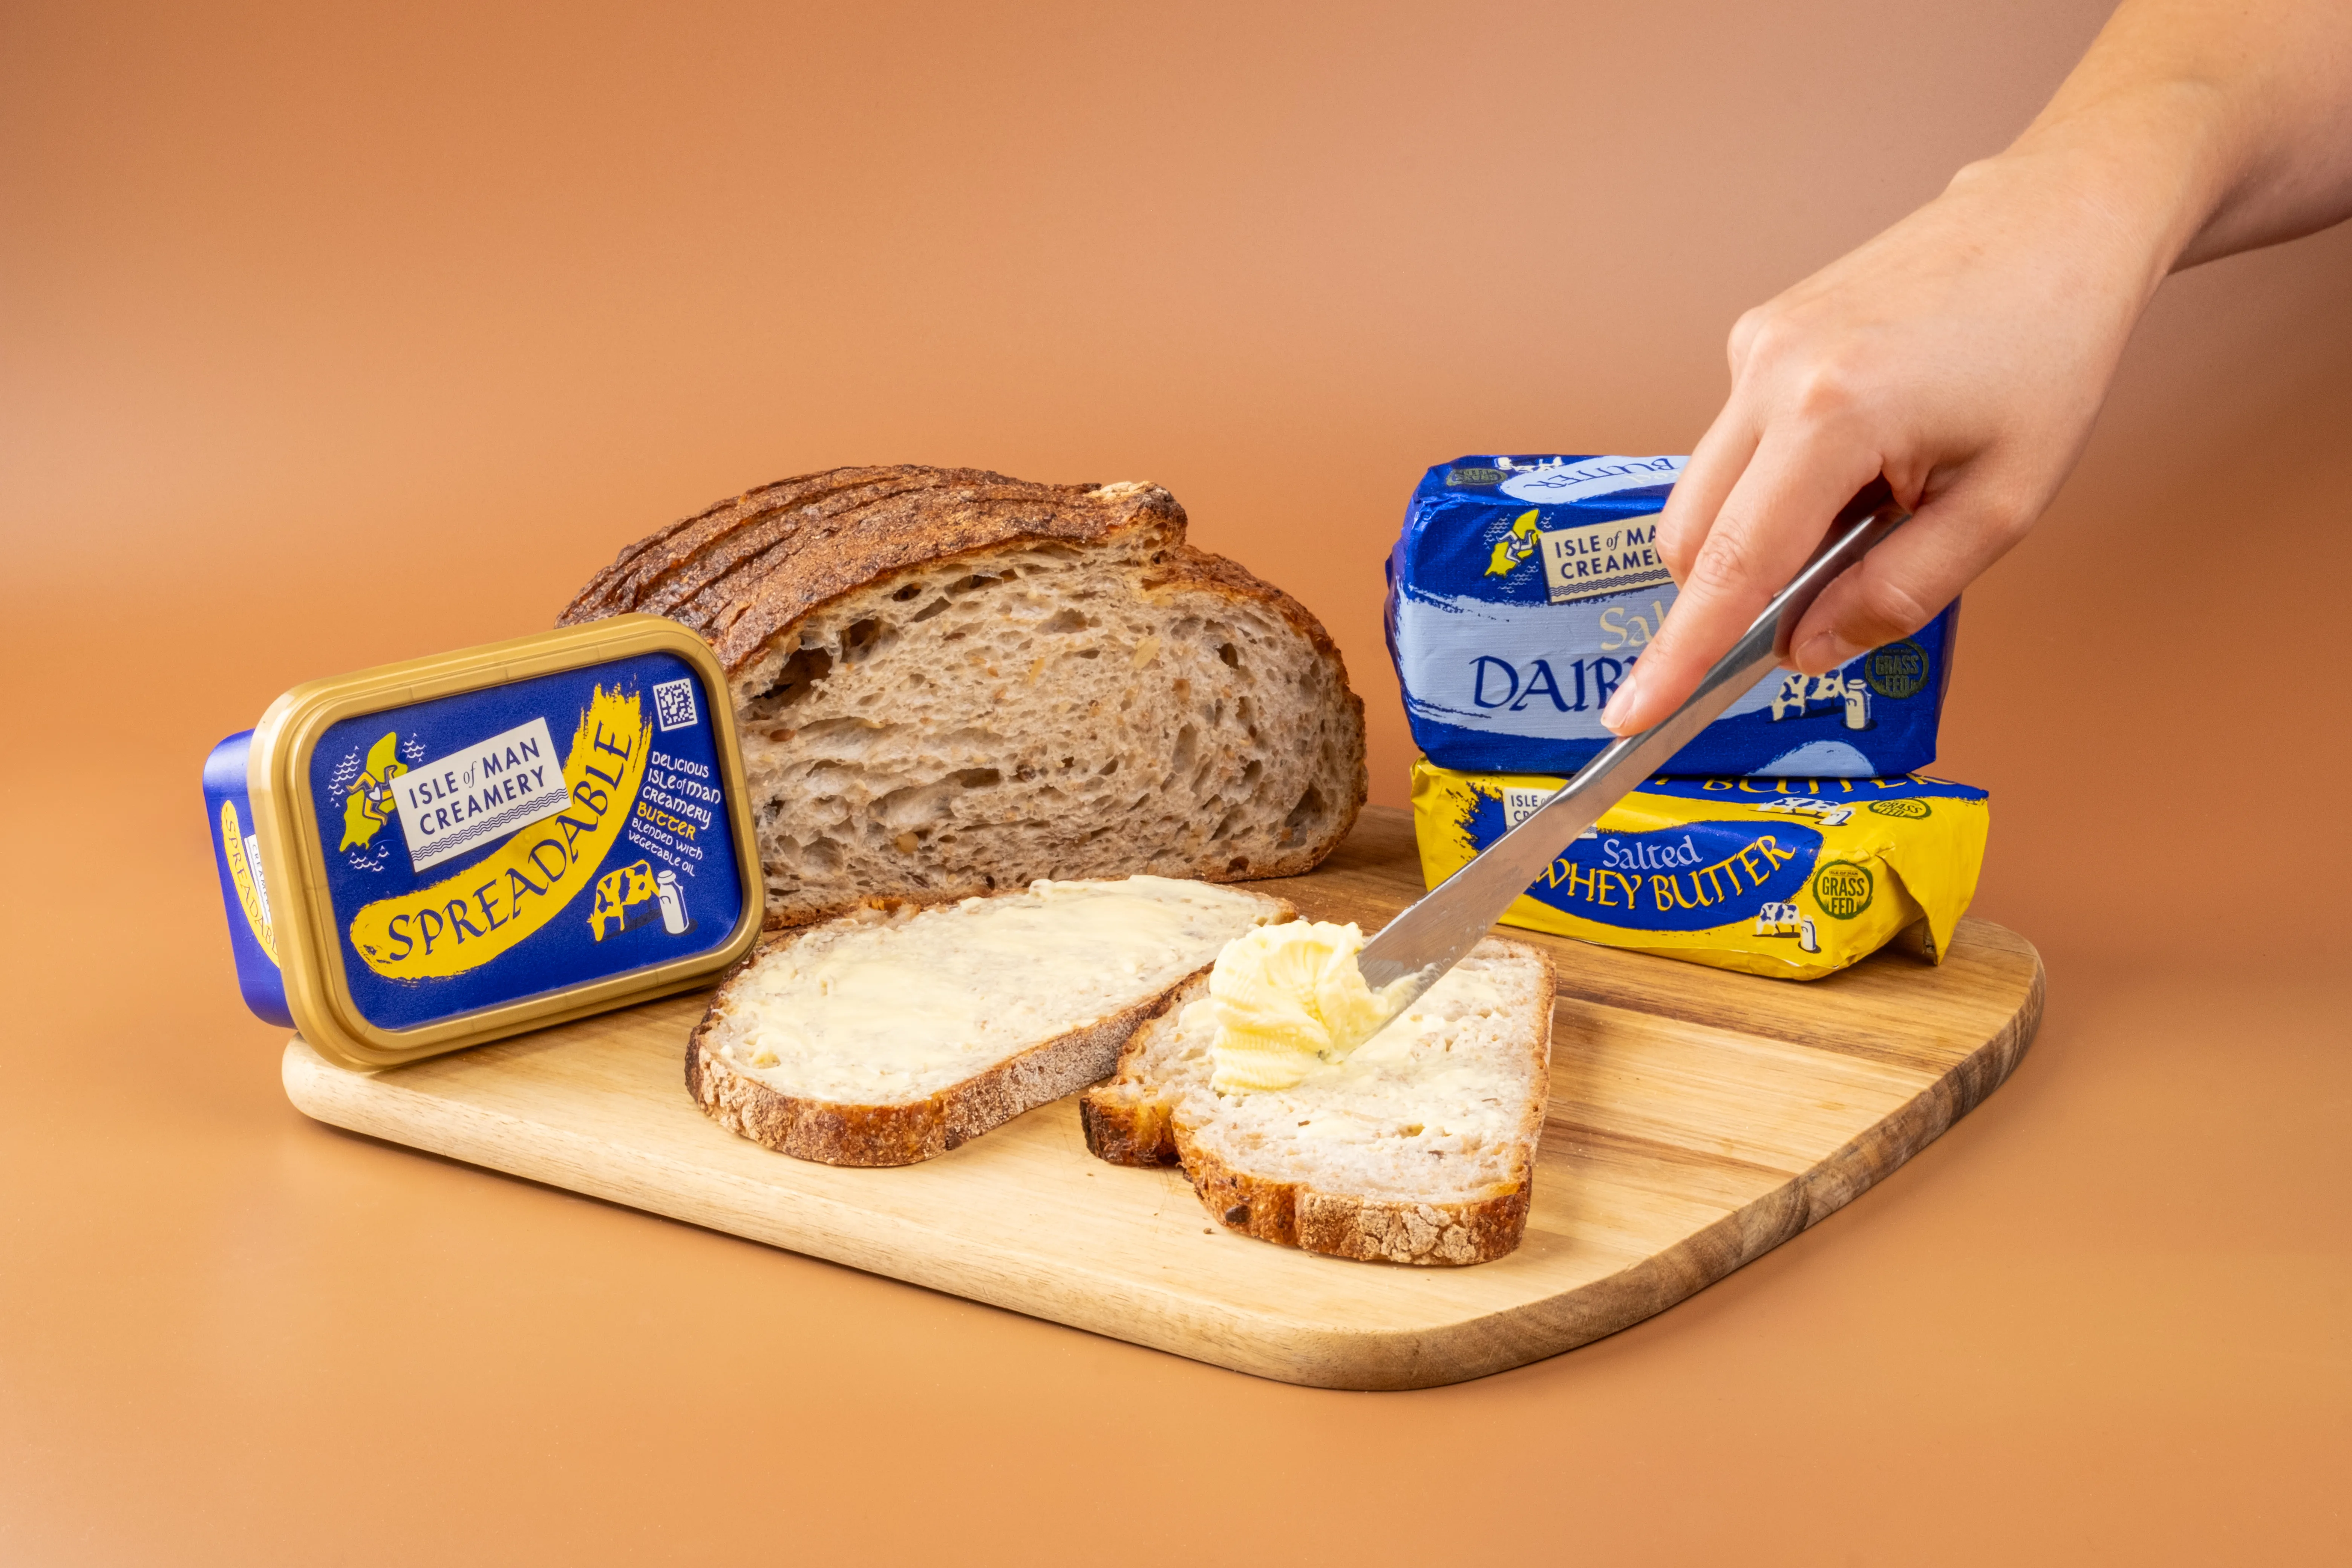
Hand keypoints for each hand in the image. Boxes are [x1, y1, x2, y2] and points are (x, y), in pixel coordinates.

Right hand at [1599, 148, 2175, 735]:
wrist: (2054, 223)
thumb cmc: (2047, 353)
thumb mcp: (2002, 504)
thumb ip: (1899, 592)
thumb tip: (1805, 650)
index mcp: (1834, 415)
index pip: (1732, 567)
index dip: (1679, 654)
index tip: (1629, 715)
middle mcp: (1770, 371)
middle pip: (1695, 537)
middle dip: (1736, 592)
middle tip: (1837, 590)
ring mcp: (1753, 345)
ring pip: (1705, 493)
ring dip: (1763, 531)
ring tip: (1872, 500)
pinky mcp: (1756, 332)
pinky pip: (1733, 444)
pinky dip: (1778, 479)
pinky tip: (1860, 449)